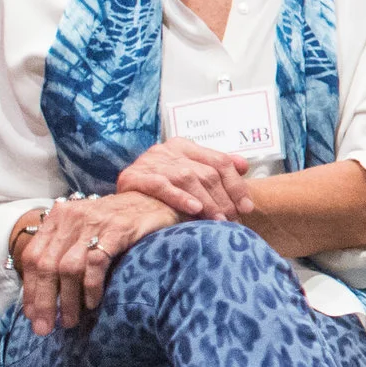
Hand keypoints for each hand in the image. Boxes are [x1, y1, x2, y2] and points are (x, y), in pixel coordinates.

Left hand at [11, 191, 180, 334]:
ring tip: (70, 320)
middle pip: (46, 265)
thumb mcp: (86, 228)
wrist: (158, 199)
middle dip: (43, 301)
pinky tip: (92, 303)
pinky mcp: (118, 230)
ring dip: (67, 299)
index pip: (33, 257)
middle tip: (45, 327)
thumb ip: (66, 248)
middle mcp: (72, 217)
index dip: (30, 289)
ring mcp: (95, 222)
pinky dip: (91, 287)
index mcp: (59, 218)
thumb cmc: (121, 220)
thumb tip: (46, 290)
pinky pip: (96, 263)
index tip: (31, 315)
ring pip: (68, 268)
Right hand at [117, 136, 255, 221]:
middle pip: (207, 173)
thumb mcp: (188, 171)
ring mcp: (151, 162)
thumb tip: (244, 166)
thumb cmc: (159, 186)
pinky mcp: (134, 176)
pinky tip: (194, 208)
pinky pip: (161, 185)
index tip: (247, 207)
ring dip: (208, 202)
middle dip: (224, 199)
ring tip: (219, 221)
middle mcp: (169, 150)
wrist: (118, 198)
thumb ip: (214, 168)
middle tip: (234, 220)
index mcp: (184, 146)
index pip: (220, 161)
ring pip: (189, 179)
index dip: (236, 185)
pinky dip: (180, 197)